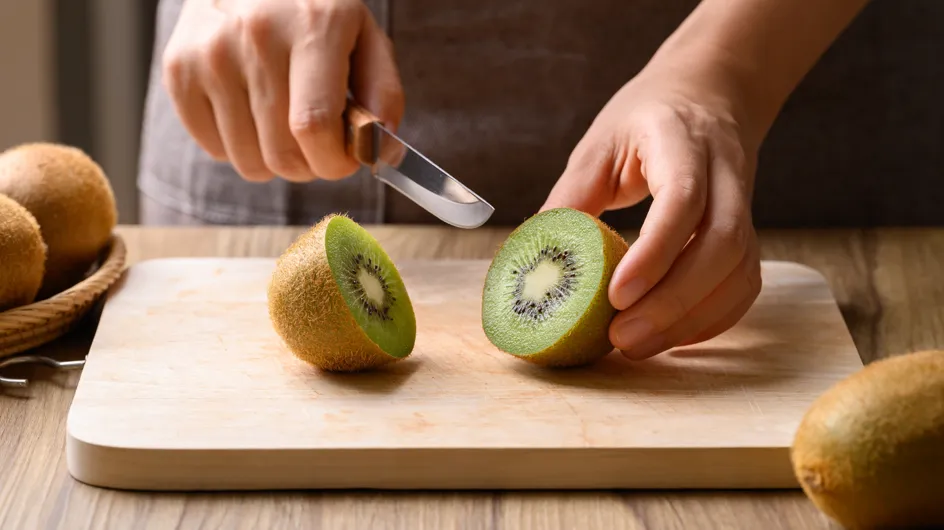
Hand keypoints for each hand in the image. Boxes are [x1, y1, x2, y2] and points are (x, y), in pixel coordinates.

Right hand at [161, 0, 402, 181]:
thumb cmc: (313, 13)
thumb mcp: (363, 35)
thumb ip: (383, 92)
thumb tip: (381, 148)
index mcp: (313, 26)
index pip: (314, 127)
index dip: (334, 162)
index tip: (343, 158)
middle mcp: (255, 37)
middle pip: (281, 154)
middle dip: (309, 166)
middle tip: (315, 143)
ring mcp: (210, 54)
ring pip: (247, 162)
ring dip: (273, 161)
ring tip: (282, 123)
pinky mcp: (178, 69)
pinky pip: (213, 149)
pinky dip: (238, 147)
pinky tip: (250, 112)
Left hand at [541, 59, 762, 359]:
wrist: (708, 94)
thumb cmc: (643, 119)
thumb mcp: (598, 145)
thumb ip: (570, 199)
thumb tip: (535, 262)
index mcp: (681, 141)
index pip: (683, 199)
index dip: (655, 252)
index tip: (617, 296)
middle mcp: (725, 172)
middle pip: (721, 245)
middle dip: (672, 302)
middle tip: (621, 337)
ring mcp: (744, 203)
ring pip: (739, 270)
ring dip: (691, 319)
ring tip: (637, 346)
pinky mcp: (749, 232)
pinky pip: (744, 284)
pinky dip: (712, 319)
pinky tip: (673, 336)